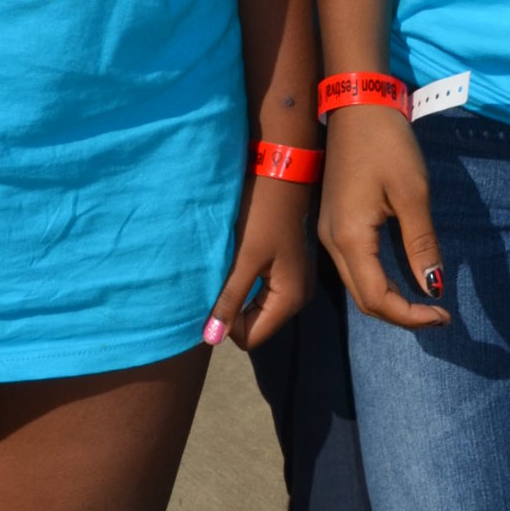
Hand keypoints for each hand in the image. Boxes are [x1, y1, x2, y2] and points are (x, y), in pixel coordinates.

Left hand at [204, 174, 315, 351]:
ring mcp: (296, 282)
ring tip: (228, 269)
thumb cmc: (261, 214)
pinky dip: (246, 283)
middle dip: (234, 309)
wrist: (280, 171)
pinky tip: (239, 262)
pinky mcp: (289, 268)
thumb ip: (229, 301)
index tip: (216, 293)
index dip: (228, 323)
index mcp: (290, 299)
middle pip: (256, 325)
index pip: (252, 338)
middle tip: (220, 279)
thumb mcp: (244, 258)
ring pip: (257, 307)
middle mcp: (298, 297)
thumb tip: (211, 339)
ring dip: (238, 294)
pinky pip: (262, 291)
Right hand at [318, 106, 450, 332]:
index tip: (445, 315)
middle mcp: (331, 242)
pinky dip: (379, 282)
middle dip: (401, 315)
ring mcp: (328, 232)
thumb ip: (422, 244)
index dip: (411, 316)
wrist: (356, 103)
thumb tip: (434, 289)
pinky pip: (354, 267)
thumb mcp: (412, 193)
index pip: (378, 298)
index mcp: (349, 238)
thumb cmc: (386, 144)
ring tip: (425, 300)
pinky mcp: (332, 221)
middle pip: (364, 299)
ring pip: (357, 285)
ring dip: (390, 300)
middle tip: (438, 314)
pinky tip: (403, 275)